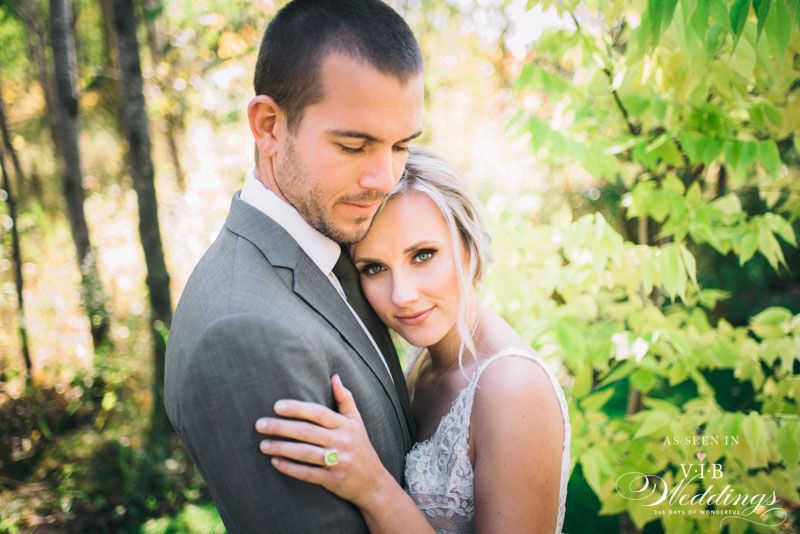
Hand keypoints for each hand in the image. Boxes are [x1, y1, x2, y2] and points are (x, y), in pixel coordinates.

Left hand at [255, 374, 390, 508]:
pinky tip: (275, 462)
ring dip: (282, 448)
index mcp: (345, 425)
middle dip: (282, 428)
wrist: (374, 482)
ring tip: (263, 445)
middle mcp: (342, 442)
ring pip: (305, 453)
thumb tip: (334, 376)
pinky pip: (308, 473)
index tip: (277, 406)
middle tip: (260, 424)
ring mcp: (338, 461)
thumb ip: (345, 398)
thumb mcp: (357, 421)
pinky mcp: (333, 480)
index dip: (298, 408)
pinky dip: (290, 468)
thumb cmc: (361, 446)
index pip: (318, 413)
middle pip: (308, 432)